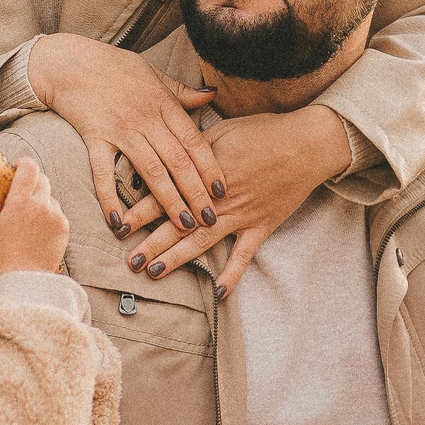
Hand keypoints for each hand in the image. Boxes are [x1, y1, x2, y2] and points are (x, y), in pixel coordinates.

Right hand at [0, 159, 68, 278]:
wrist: (28, 279)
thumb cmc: (3, 255)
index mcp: (20, 202)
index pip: (29, 167)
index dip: (23, 164)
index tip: (15, 170)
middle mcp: (41, 205)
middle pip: (41, 178)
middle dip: (31, 181)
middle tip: (19, 193)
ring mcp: (55, 215)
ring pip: (49, 195)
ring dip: (39, 199)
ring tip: (27, 216)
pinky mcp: (64, 226)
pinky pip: (57, 211)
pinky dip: (48, 214)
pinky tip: (36, 228)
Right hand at [27, 36, 221, 246]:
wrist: (69, 61)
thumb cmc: (113, 66)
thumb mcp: (153, 74)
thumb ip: (182, 91)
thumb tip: (212, 96)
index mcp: (163, 103)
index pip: (194, 141)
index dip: (210, 168)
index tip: (222, 191)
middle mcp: (145, 118)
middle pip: (178, 161)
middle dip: (196, 193)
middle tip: (209, 219)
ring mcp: (120, 129)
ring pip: (151, 171)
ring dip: (169, 201)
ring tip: (183, 225)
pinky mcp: (94, 138)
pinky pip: (103, 173)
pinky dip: (110, 199)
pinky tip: (119, 222)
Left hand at [123, 106, 351, 296]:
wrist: (307, 143)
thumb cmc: (262, 131)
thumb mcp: (220, 131)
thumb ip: (191, 147)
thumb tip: (163, 153)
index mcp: (203, 173)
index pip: (165, 194)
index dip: (140, 211)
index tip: (118, 225)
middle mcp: (218, 198)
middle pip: (178, 224)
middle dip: (151, 243)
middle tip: (129, 260)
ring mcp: (241, 215)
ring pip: (202, 241)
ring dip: (177, 259)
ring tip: (154, 273)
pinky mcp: (261, 226)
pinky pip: (244, 255)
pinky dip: (232, 275)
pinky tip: (218, 294)